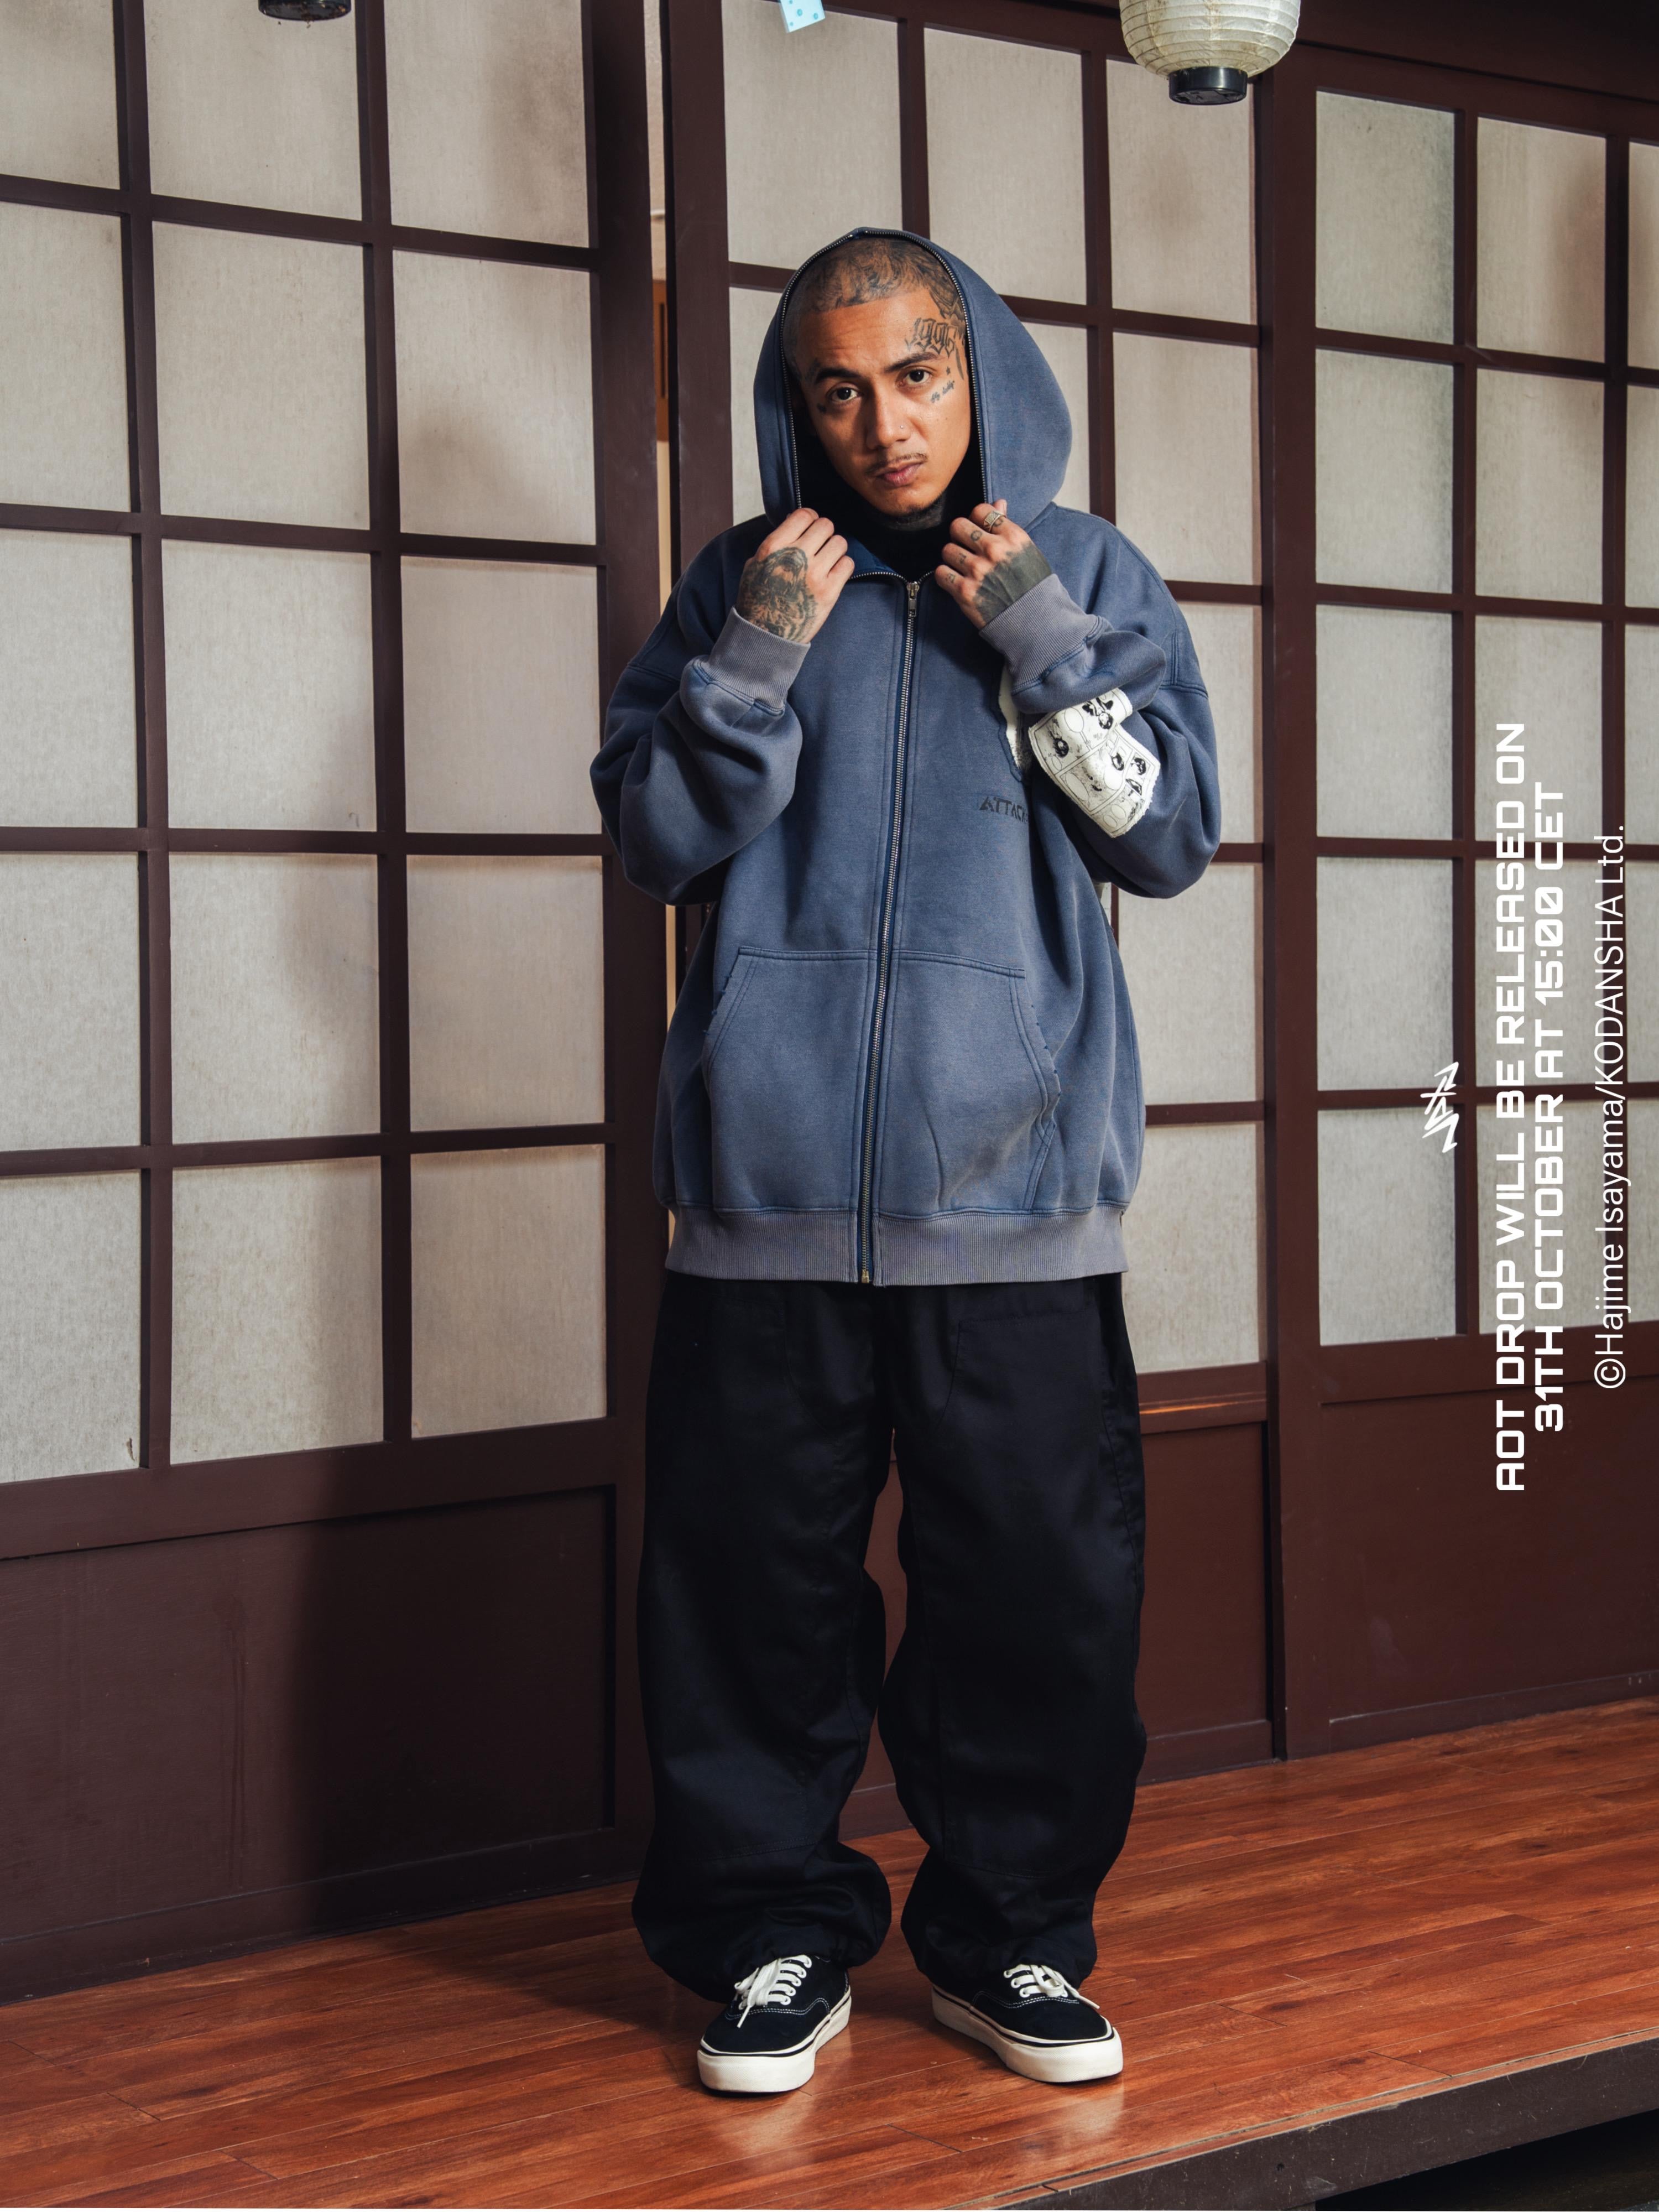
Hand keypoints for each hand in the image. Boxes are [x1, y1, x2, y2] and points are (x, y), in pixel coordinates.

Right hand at [735, 509, 853, 644]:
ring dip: (835, 549)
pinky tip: (833, 574)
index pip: (804, 514)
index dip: (811, 518)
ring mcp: (814, 574)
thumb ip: (776, 542)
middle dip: (824, 534)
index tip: (811, 527)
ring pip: (840, 542)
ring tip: (827, 561)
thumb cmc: (758, 599)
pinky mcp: (829, 592)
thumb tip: (795, 521)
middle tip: (820, 546)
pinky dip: (843, 567)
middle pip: (825, 525)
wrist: (764, 635)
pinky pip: (847, 564)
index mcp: (773, 547)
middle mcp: (795, 557)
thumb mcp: (755, 564)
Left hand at [935, 500, 1052, 629]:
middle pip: (957, 526)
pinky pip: (941, 573)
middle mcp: (994, 550)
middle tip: (965, 549)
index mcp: (1012, 536)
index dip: (975, 521)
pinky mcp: (965, 591)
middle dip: (959, 536)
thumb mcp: (1026, 551)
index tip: (977, 532)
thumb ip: (1008, 527)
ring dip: (952, 559)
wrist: (1035, 621)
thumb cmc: (1032, 585)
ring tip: (963, 569)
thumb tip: (998, 503)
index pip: (980, 510)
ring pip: (947, 550)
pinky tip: (956, 582)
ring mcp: (978, 571)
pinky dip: (945, 577)